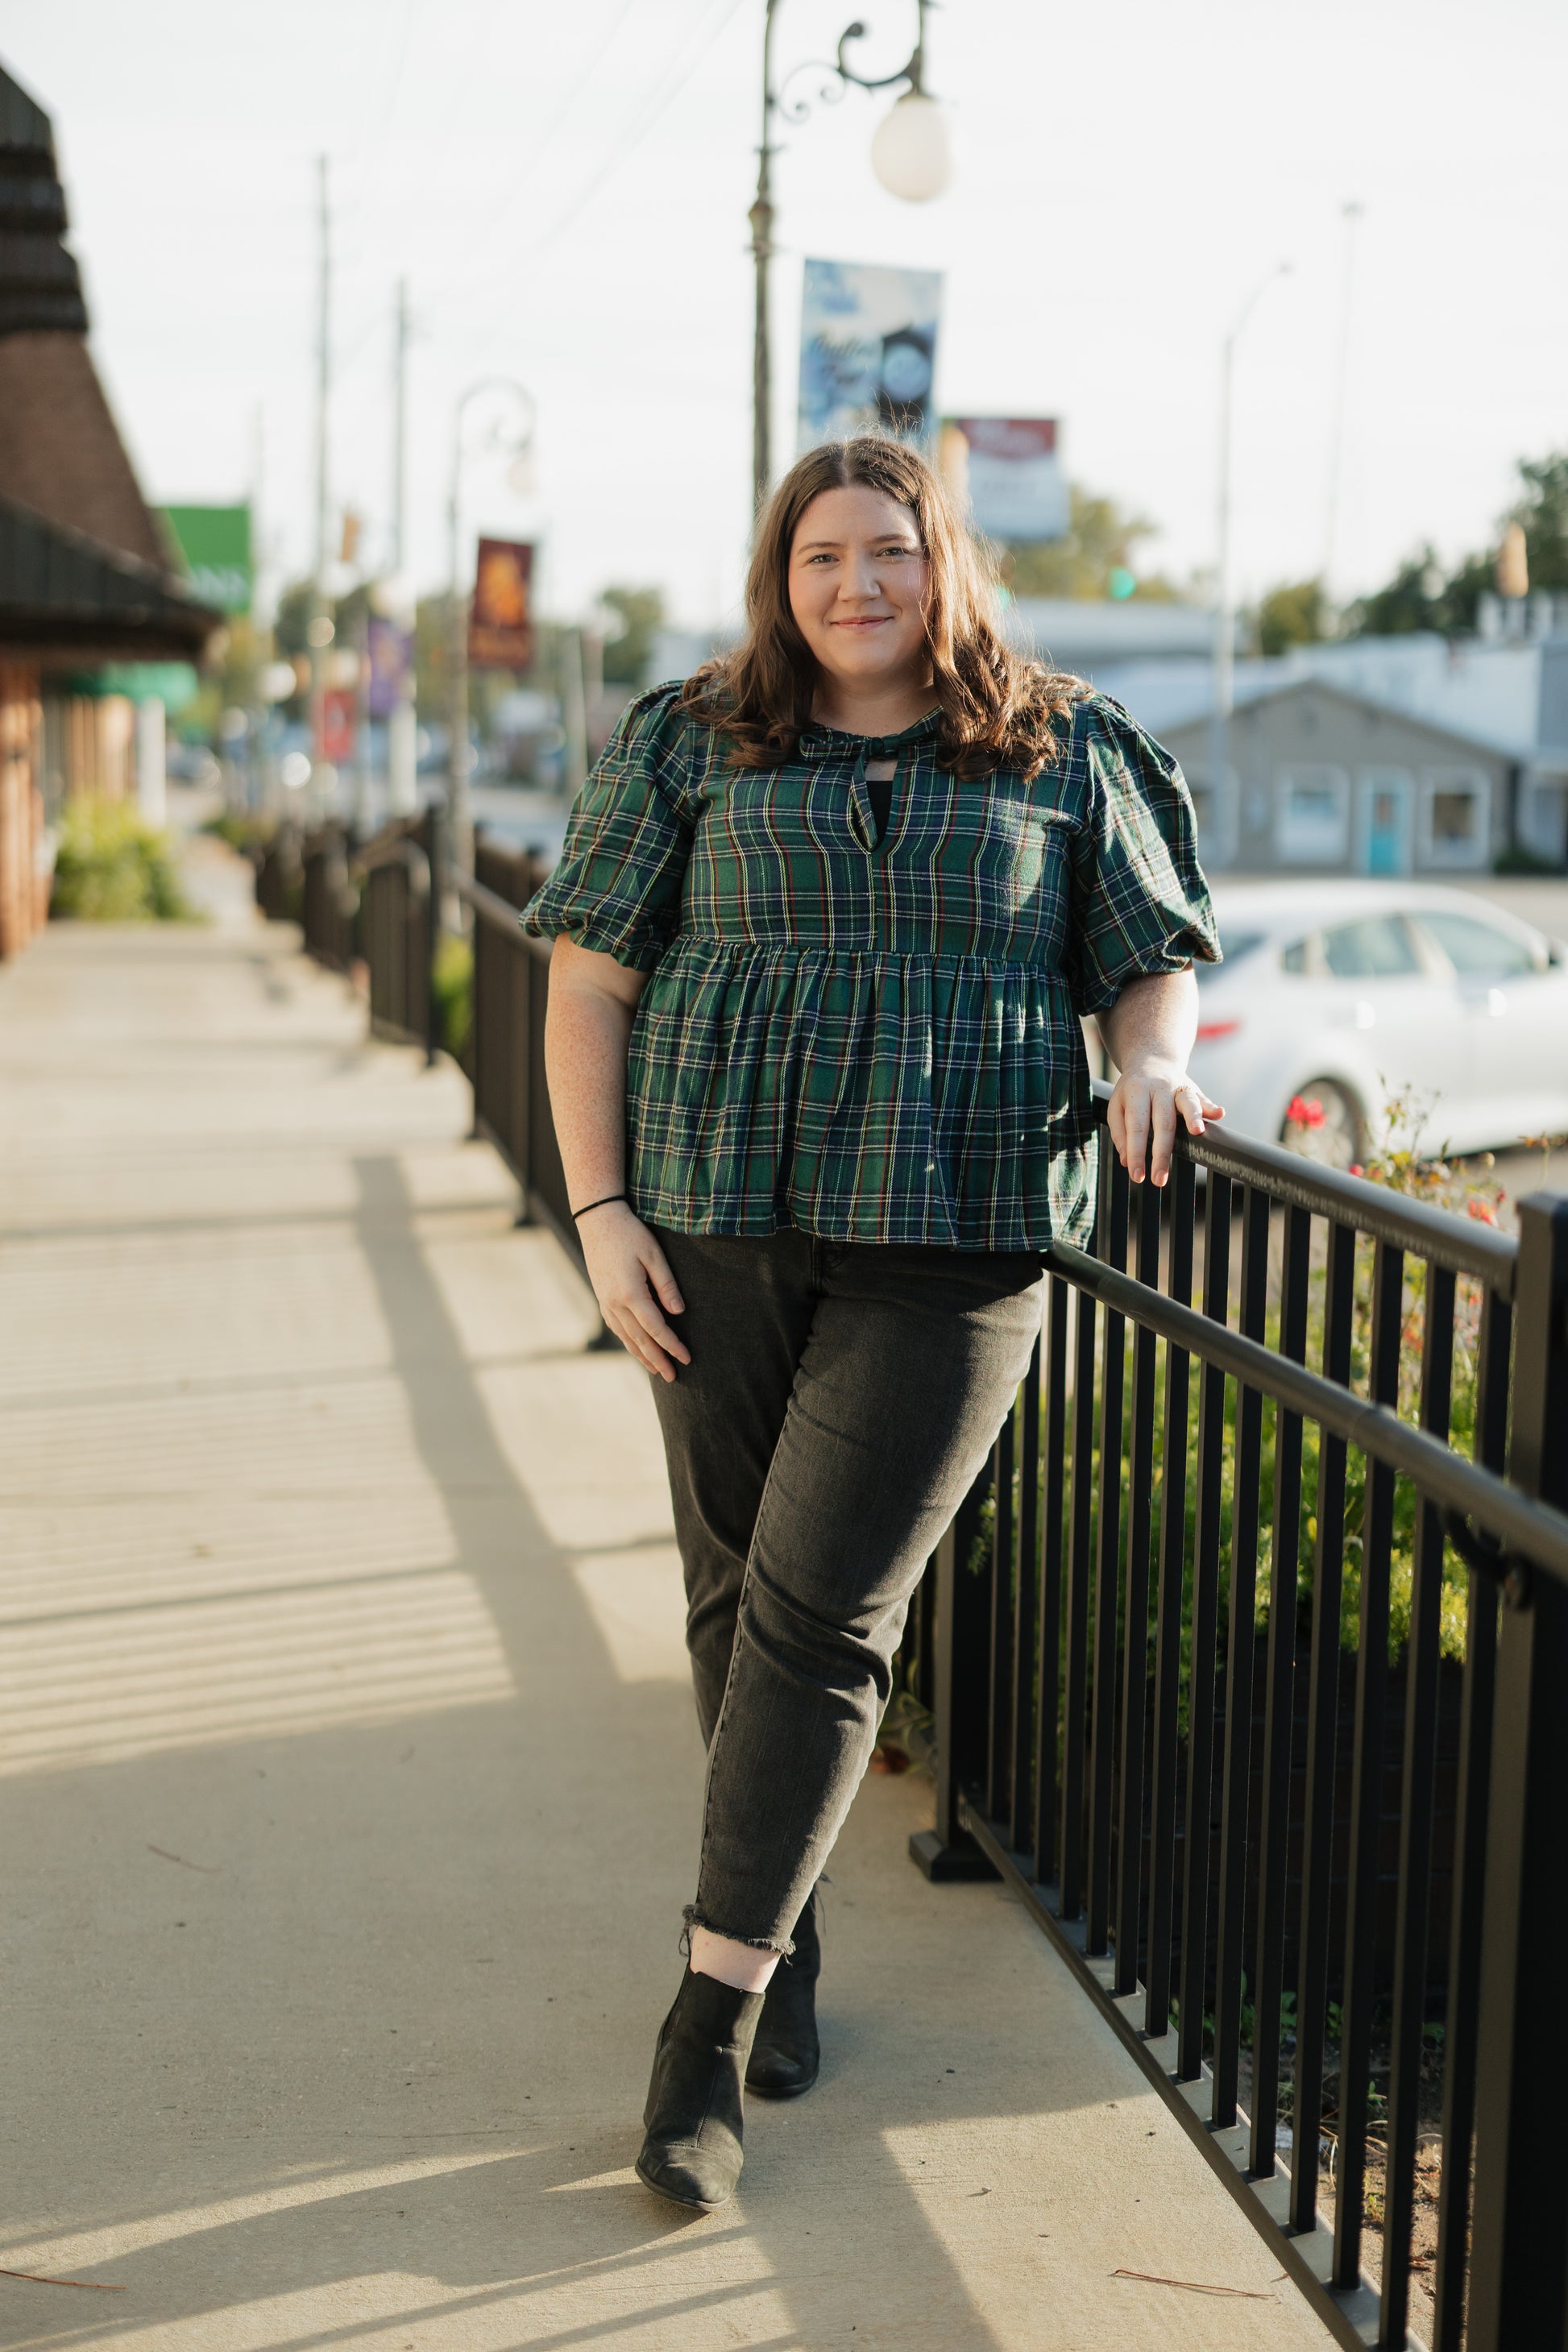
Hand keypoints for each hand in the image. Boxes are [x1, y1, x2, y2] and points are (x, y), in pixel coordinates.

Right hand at [576, 1202, 690, 1379]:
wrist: (597, 1220)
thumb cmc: (629, 1234)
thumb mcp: (654, 1255)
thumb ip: (666, 1285)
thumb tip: (679, 1313)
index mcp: (630, 1293)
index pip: (656, 1328)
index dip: (672, 1345)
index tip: (686, 1358)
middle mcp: (615, 1303)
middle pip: (639, 1340)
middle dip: (657, 1360)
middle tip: (672, 1377)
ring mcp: (605, 1302)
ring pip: (625, 1337)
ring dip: (641, 1356)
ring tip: (656, 1371)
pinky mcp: (602, 1298)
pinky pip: (616, 1327)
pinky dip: (628, 1342)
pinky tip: (636, 1349)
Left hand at [1107, 1057, 1223, 1187]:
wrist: (1151, 1060)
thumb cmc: (1132, 1092)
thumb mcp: (1117, 1107)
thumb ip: (1120, 1133)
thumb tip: (1127, 1161)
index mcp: (1136, 1092)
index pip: (1136, 1127)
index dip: (1137, 1153)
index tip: (1137, 1176)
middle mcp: (1159, 1088)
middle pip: (1163, 1121)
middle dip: (1162, 1153)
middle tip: (1160, 1179)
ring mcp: (1178, 1086)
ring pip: (1187, 1103)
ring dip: (1194, 1117)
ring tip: (1197, 1133)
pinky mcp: (1194, 1089)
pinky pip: (1204, 1098)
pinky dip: (1212, 1107)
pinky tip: (1219, 1114)